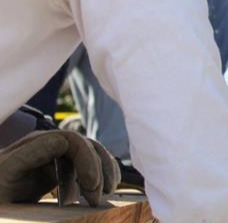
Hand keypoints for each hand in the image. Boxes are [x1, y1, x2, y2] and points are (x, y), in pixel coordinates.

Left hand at [0, 130, 120, 205]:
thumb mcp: (7, 171)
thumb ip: (30, 155)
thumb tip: (63, 142)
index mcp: (37, 142)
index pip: (74, 140)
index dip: (88, 160)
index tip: (91, 185)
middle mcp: (51, 145)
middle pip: (87, 147)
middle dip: (98, 170)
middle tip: (96, 198)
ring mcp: (58, 157)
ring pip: (93, 155)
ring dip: (105, 172)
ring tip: (106, 194)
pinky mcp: (62, 170)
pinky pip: (89, 166)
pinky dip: (102, 175)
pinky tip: (105, 189)